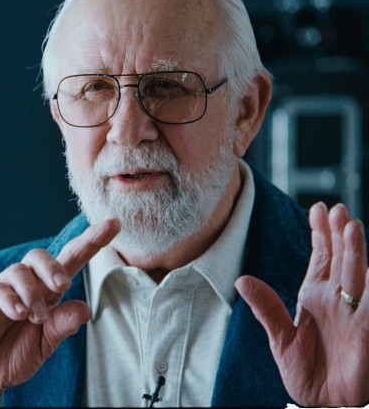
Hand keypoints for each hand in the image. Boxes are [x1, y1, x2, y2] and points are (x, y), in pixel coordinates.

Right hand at [0, 218, 120, 406]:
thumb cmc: (12, 355)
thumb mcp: (45, 345)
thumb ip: (62, 326)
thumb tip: (85, 308)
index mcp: (46, 291)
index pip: (71, 260)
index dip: (91, 242)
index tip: (113, 225)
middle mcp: (25, 284)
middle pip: (39, 256)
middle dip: (53, 267)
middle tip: (62, 286)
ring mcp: (1, 288)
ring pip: (19, 272)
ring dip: (32, 293)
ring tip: (36, 318)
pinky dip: (10, 299)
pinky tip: (18, 313)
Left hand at [236, 202, 368, 405]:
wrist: (325, 405)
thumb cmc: (306, 374)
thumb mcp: (281, 339)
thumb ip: (266, 308)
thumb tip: (242, 280)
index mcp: (315, 297)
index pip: (321, 257)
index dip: (321, 233)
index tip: (319, 208)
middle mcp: (338, 300)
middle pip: (340, 259)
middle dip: (338, 234)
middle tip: (336, 209)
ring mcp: (355, 313)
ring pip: (357, 275)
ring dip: (355, 251)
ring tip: (351, 226)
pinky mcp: (367, 330)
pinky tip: (368, 269)